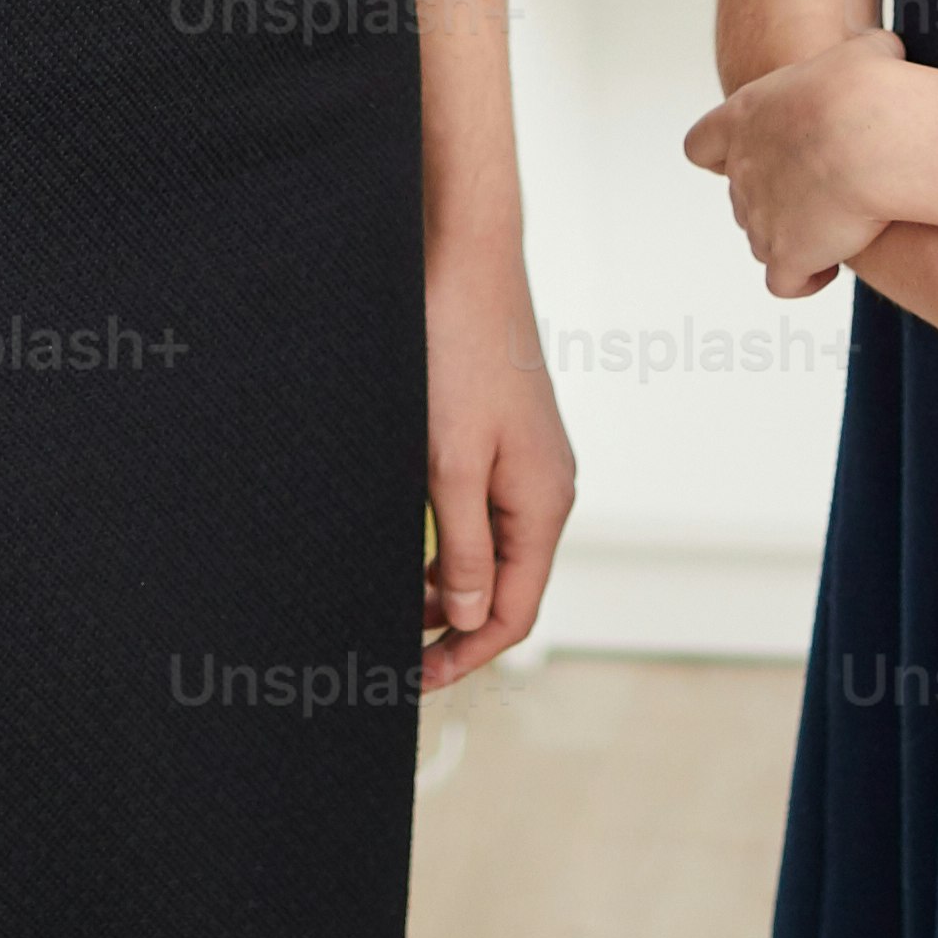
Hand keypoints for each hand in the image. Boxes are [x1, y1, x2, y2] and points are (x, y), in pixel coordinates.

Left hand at [420, 237, 572, 689]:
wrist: (463, 257)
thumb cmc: (456, 350)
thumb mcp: (450, 463)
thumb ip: (461, 547)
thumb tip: (465, 617)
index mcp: (543, 501)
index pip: (514, 610)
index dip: (466, 654)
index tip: (415, 679)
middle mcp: (545, 487)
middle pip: (506, 585)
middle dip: (453, 626)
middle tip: (394, 654)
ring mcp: (525, 461)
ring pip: (491, 550)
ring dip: (446, 586)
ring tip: (393, 612)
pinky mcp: (502, 437)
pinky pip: (482, 511)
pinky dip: (447, 542)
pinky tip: (409, 549)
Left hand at [683, 27, 918, 295]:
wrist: (869, 136)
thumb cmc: (866, 87)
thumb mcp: (862, 52)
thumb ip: (857, 54)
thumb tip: (881, 50)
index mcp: (743, 118)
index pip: (702, 145)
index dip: (723, 154)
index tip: (764, 154)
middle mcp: (741, 170)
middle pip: (742, 197)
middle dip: (778, 198)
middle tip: (824, 189)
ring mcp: (759, 218)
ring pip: (763, 239)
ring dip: (794, 237)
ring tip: (837, 226)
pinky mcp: (785, 257)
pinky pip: (786, 282)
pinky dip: (804, 278)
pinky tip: (831, 265)